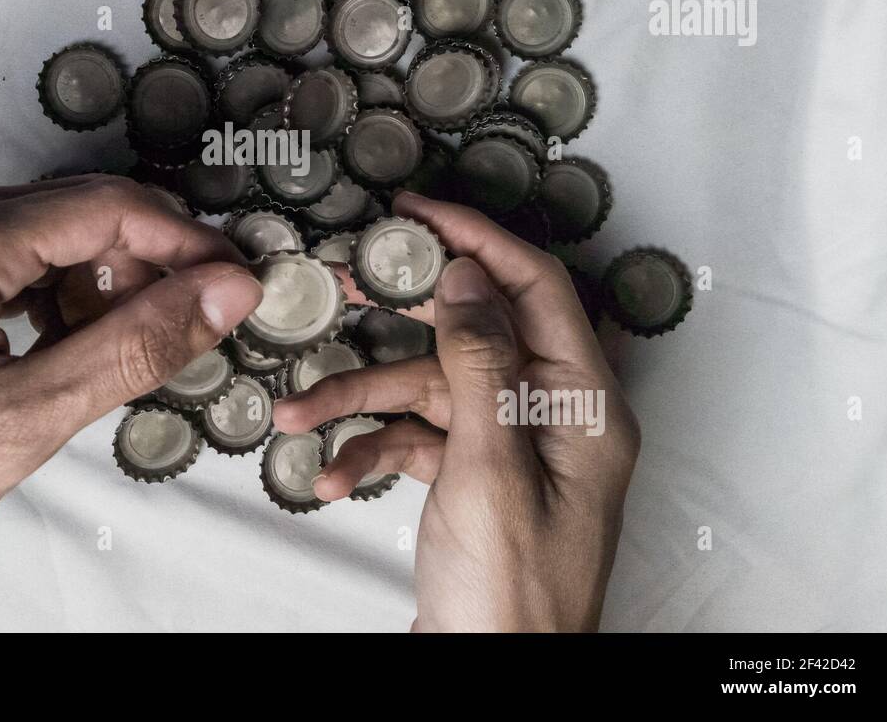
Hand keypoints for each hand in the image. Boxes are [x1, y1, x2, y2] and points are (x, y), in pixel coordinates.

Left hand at [0, 176, 261, 630]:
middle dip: (147, 263)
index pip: (100, 210)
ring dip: (102, 284)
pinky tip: (76, 346)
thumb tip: (220, 295)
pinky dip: (55, 300)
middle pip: (72, 214)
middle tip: (204, 318)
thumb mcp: (22, 424)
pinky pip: (4, 266)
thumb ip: (133, 347)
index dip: (184, 242)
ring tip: (135, 348)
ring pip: (42, 240)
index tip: (237, 281)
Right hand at [273, 191, 639, 631]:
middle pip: (471, 333)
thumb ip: (480, 364)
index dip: (476, 238)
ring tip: (303, 412)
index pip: (535, 288)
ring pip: (431, 390)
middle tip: (344, 280)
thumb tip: (467, 278)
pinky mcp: (477, 478)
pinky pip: (420, 439)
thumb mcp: (490, 468)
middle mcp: (552, 417)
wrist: (491, 678)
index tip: (418, 210)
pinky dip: (374, 450)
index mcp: (583, 404)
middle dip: (398, 317)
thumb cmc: (513, 598)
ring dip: (364, 400)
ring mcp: (512, 449)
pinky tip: (337, 477)